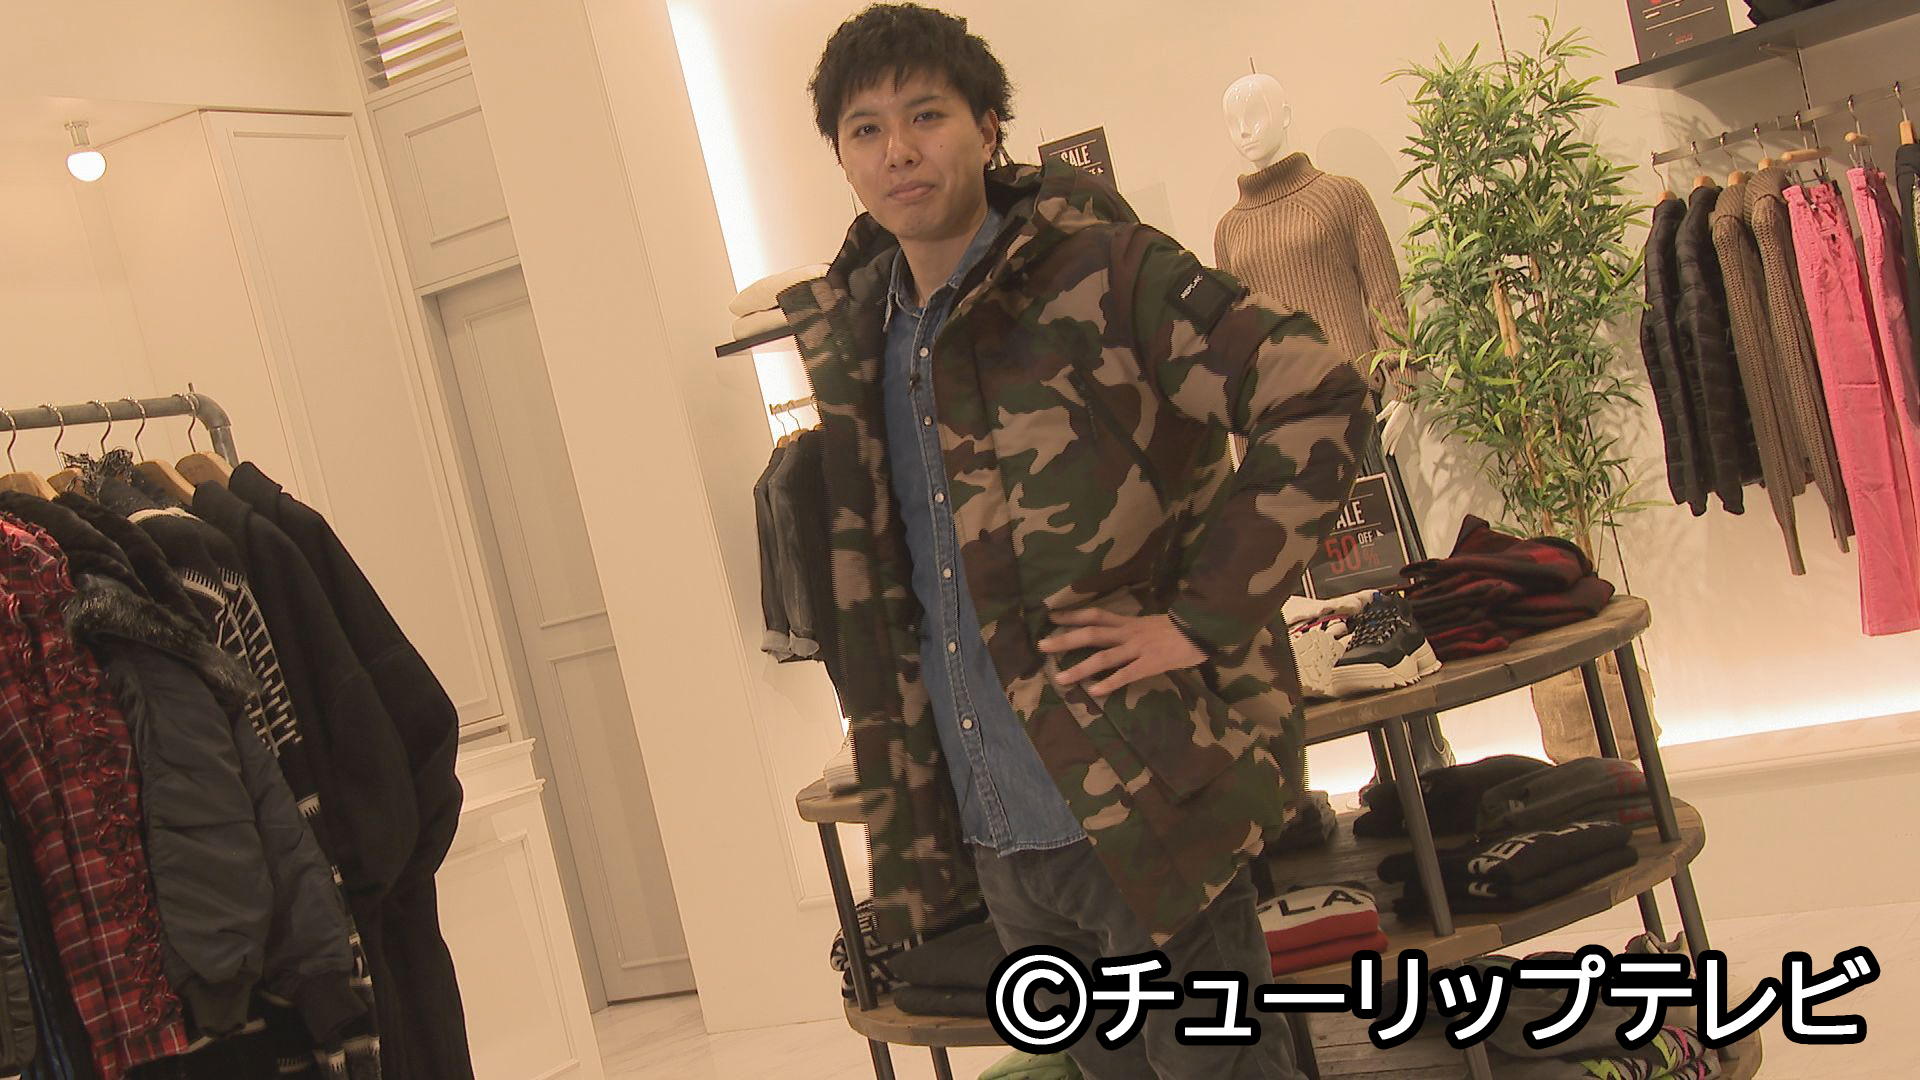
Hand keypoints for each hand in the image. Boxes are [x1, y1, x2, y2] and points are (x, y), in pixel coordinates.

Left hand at [1038, 609, 1204, 695]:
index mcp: (1128, 623)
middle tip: (1041, 646)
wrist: (1203, 630)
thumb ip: (1133, 630)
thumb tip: (1116, 635)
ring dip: (1080, 668)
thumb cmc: (1179, 629)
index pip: (1095, 614)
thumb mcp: (1151, 624)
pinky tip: (1095, 691)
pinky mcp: (1150, 664)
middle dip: (1065, 640)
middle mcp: (1128, 633)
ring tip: (1060, 678)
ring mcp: (1138, 649)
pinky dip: (1110, 682)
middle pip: (1091, 634)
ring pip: (1104, 657)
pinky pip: (1127, 674)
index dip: (1072, 615)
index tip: (1050, 616)